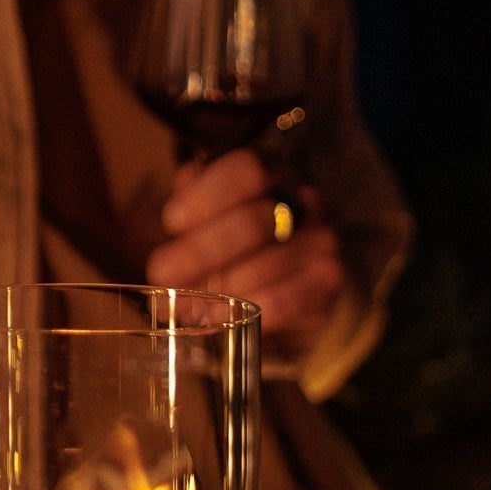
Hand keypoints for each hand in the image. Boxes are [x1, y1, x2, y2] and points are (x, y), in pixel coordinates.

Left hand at [147, 149, 346, 341]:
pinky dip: (249, 310)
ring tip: (188, 305)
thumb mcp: (212, 213)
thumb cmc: (240, 243)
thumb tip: (177, 221)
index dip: (206, 196)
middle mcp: (303, 203)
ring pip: (268, 265)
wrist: (293, 281)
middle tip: (164, 272)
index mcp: (272, 175)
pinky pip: (289, 300)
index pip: (247, 171)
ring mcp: (321, 242)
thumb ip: (193, 203)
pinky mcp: (327, 284)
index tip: (172, 223)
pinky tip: (223, 319)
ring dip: (221, 290)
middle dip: (200, 252)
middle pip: (252, 222)